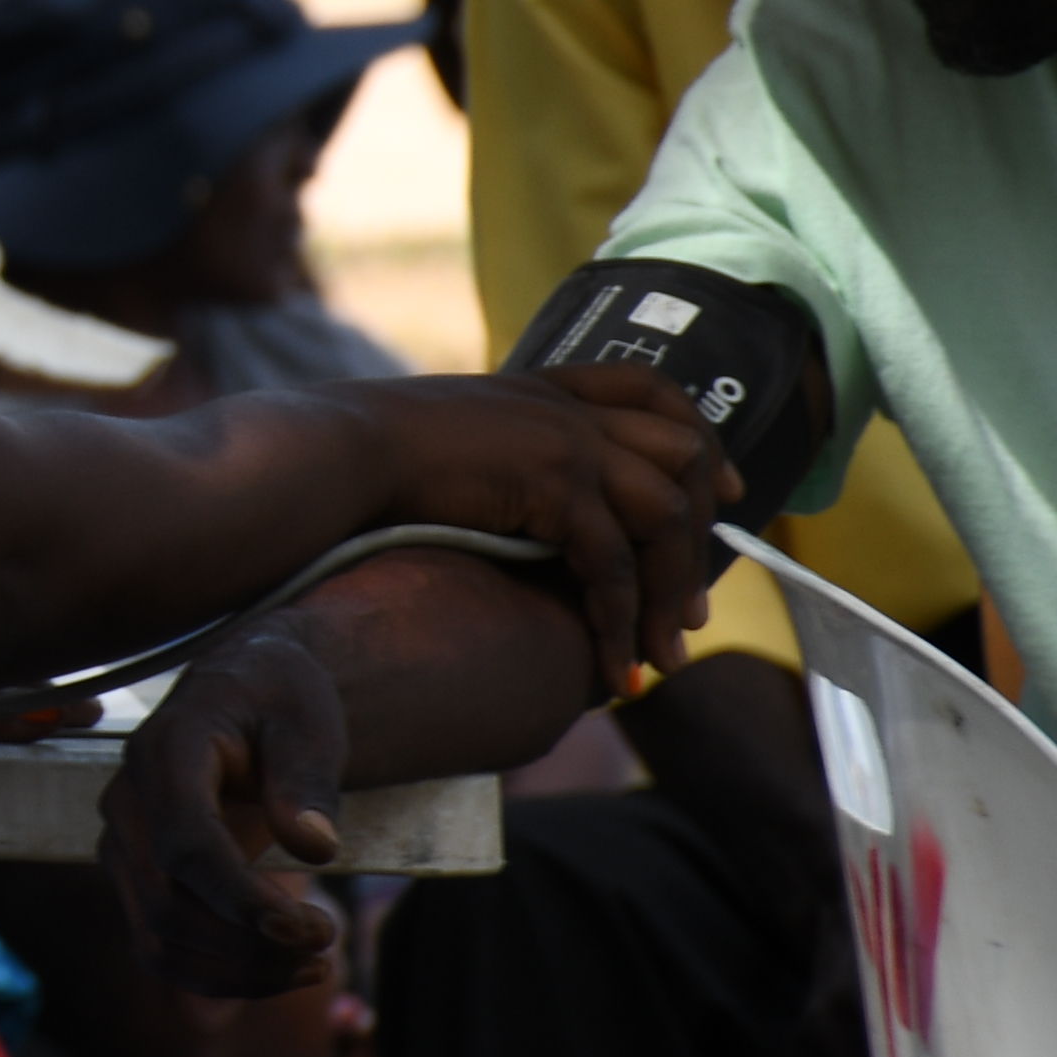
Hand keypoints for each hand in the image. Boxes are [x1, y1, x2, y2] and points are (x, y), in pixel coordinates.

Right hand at [106, 630, 350, 997]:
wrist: (242, 691)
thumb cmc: (277, 697)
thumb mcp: (307, 717)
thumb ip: (307, 777)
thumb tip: (314, 847)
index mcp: (165, 750)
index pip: (185, 842)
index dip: (240, 898)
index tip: (305, 930)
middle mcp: (128, 801)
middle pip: (166, 904)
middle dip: (249, 946)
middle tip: (327, 946)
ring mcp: (123, 844)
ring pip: (158, 939)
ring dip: (237, 973)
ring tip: (314, 966)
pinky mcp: (136, 880)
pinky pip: (161, 948)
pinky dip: (216, 977)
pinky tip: (279, 971)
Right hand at [337, 369, 733, 700]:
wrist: (333, 455)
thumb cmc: (365, 459)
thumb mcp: (453, 443)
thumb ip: (501, 458)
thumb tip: (514, 504)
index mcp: (544, 389)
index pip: (651, 391)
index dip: (699, 439)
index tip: (723, 492)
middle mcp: (567, 407)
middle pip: (680, 456)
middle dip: (700, 536)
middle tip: (690, 612)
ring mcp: (567, 440)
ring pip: (662, 516)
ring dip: (670, 593)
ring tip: (664, 657)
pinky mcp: (554, 483)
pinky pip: (613, 563)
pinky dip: (621, 622)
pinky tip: (615, 667)